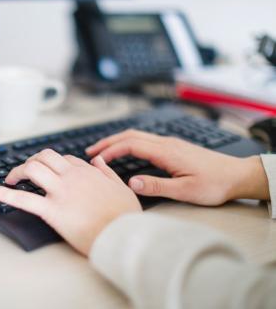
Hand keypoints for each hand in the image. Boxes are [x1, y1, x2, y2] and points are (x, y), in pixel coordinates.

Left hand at [0, 149, 141, 255]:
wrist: (123, 236)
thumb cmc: (124, 217)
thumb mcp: (122, 188)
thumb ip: (108, 172)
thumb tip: (98, 160)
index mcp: (88, 173)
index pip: (65, 159)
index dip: (54, 163)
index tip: (49, 172)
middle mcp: (71, 177)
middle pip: (44, 157)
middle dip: (32, 160)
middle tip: (25, 172)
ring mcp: (60, 192)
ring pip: (33, 169)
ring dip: (17, 171)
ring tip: (10, 179)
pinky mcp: (52, 211)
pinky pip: (23, 199)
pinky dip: (4, 193)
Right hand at [86, 129, 268, 205]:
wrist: (237, 175)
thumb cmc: (214, 184)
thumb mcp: (186, 190)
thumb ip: (157, 186)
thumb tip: (131, 183)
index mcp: (166, 151)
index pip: (131, 144)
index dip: (110, 150)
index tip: (96, 159)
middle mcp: (166, 143)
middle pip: (130, 135)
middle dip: (108, 142)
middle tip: (90, 151)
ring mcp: (170, 143)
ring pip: (137, 135)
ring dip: (117, 141)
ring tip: (102, 151)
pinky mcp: (173, 147)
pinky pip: (145, 140)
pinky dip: (128, 143)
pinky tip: (125, 152)